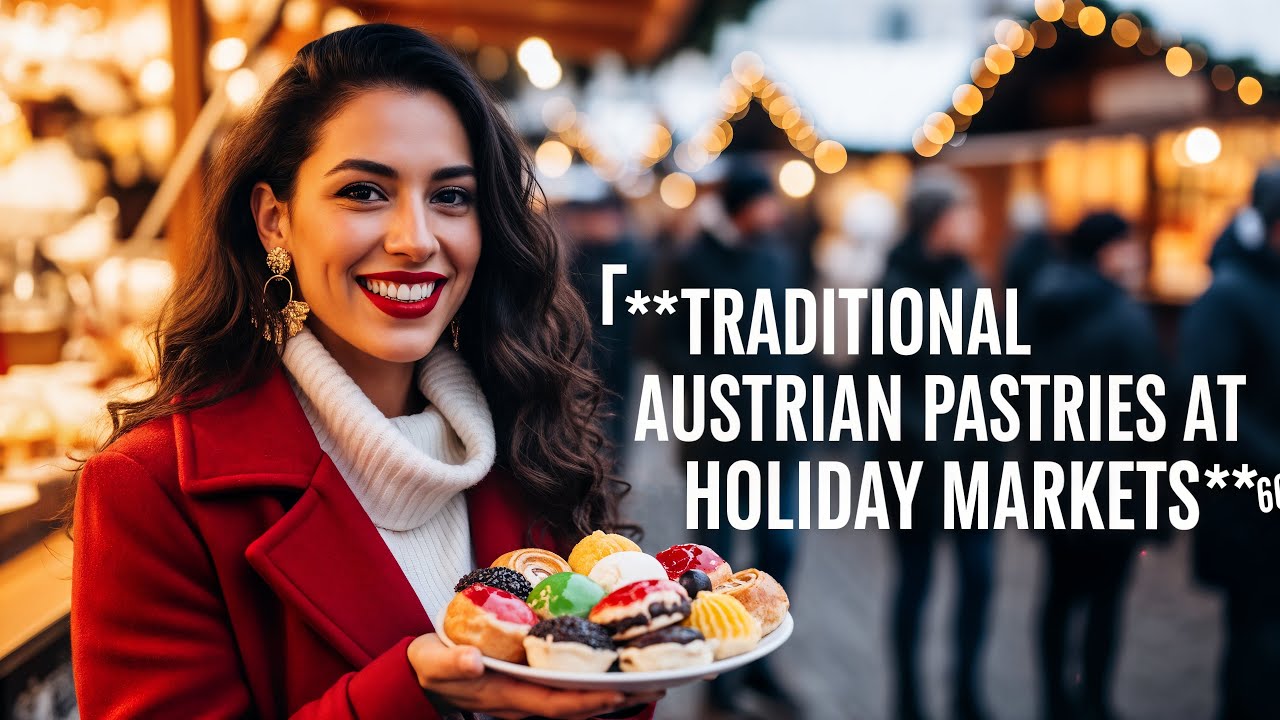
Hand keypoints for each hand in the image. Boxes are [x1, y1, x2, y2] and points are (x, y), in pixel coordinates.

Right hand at [407, 634, 662, 719]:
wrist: (424, 677)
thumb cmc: (431, 666)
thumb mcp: (434, 662)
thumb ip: (451, 663)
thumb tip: (471, 662)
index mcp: (507, 697)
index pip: (556, 704)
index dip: (589, 700)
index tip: (620, 692)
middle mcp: (524, 702)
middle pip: (578, 707)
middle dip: (616, 699)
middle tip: (657, 684)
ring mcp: (529, 696)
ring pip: (578, 700)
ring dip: (613, 692)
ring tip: (651, 678)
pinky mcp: (531, 685)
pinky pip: (569, 687)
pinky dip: (595, 681)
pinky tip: (617, 667)